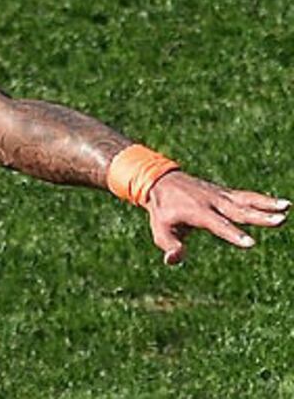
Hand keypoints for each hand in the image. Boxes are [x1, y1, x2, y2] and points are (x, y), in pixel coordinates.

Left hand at [144, 171, 288, 264]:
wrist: (161, 182)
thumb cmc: (162, 211)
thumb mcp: (159, 230)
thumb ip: (169, 245)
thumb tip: (174, 259)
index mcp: (196, 212)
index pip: (218, 225)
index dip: (233, 234)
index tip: (250, 243)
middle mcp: (212, 202)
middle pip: (238, 211)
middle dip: (259, 217)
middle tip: (280, 220)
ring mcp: (220, 196)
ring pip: (246, 200)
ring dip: (267, 204)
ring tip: (287, 207)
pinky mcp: (226, 193)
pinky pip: (247, 197)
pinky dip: (264, 199)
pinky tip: (282, 204)